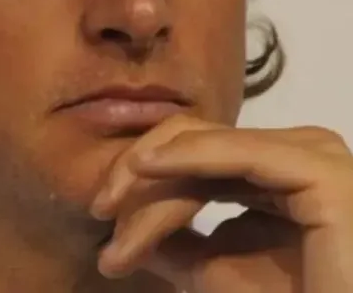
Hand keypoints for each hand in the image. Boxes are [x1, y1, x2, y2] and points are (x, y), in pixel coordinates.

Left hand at [90, 115, 352, 292]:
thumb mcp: (215, 273)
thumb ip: (176, 243)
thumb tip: (122, 226)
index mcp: (274, 170)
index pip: (194, 154)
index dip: (143, 177)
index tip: (101, 216)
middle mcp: (292, 152)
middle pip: (193, 143)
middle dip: (138, 174)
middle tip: (100, 211)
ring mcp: (308, 154)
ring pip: (204, 147)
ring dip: (151, 178)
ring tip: (111, 211)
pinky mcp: (316, 169)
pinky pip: (234, 153)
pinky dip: (184, 156)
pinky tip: (143, 167)